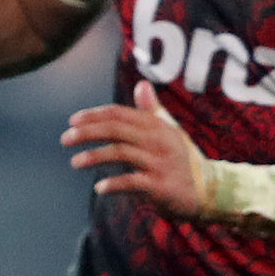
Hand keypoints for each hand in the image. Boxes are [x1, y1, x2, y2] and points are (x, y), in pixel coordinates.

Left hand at [65, 79, 208, 217]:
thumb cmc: (182, 160)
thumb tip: (141, 84)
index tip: (72, 121)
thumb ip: (151, 111)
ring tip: (74, 162)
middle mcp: (159, 140)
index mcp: (157, 126)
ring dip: (94, 156)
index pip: (120, 114)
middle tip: (65, 139)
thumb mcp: (168, 132)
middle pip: (116, 129)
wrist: (209, 191)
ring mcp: (161, 162)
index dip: (94, 115)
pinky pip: (133, 181)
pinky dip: (114, 184)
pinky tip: (99, 187)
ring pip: (121, 152)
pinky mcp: (161, 185)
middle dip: (88, 132)